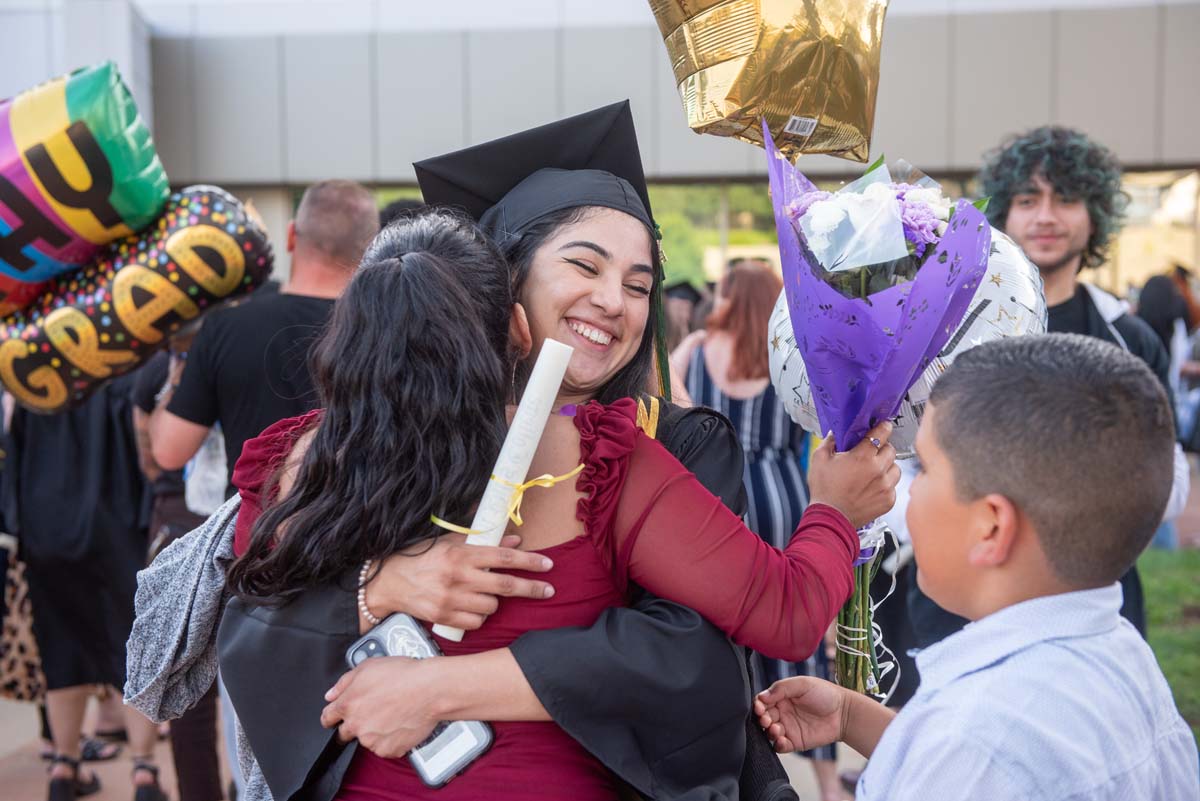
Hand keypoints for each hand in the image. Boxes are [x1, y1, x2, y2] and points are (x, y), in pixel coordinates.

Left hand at [321, 657, 439, 756]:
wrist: (430, 690)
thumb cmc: (403, 675)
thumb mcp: (368, 666)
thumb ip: (344, 682)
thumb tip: (331, 694)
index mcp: (348, 704)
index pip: (327, 718)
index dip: (332, 716)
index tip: (335, 717)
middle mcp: (357, 725)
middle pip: (345, 732)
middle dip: (354, 724)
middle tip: (372, 712)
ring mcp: (372, 740)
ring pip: (366, 739)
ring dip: (374, 731)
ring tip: (392, 714)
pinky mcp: (388, 750)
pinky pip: (384, 747)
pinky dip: (390, 739)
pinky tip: (399, 723)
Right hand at [371, 533, 553, 630]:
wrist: (388, 582)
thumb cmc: (422, 558)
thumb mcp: (451, 543)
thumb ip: (484, 542)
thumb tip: (516, 541)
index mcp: (460, 554)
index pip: (504, 558)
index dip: (529, 562)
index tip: (547, 565)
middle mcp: (457, 577)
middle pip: (505, 586)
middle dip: (532, 588)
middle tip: (549, 590)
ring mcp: (450, 599)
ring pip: (492, 606)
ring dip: (496, 602)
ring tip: (484, 593)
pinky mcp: (443, 617)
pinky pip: (476, 622)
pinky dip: (479, 616)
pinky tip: (471, 607)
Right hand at [753, 677, 848, 753]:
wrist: (844, 713)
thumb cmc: (825, 694)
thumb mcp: (803, 684)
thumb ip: (781, 688)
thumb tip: (762, 697)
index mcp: (781, 697)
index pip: (762, 701)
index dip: (758, 704)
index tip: (759, 706)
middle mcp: (782, 712)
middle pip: (763, 717)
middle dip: (761, 718)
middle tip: (766, 719)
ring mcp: (788, 728)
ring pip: (769, 732)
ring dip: (768, 731)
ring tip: (776, 729)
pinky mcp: (795, 742)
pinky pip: (780, 746)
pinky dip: (777, 744)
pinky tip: (781, 740)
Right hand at [807, 421, 900, 527]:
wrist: (830, 518)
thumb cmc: (824, 490)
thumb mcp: (819, 459)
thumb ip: (830, 441)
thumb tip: (836, 433)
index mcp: (862, 457)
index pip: (882, 433)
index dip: (883, 427)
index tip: (884, 426)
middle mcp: (878, 470)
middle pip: (891, 450)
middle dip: (882, 449)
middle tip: (871, 454)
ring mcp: (886, 486)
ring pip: (896, 467)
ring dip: (887, 466)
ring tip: (873, 472)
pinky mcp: (889, 500)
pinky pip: (894, 486)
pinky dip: (886, 484)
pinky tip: (872, 487)